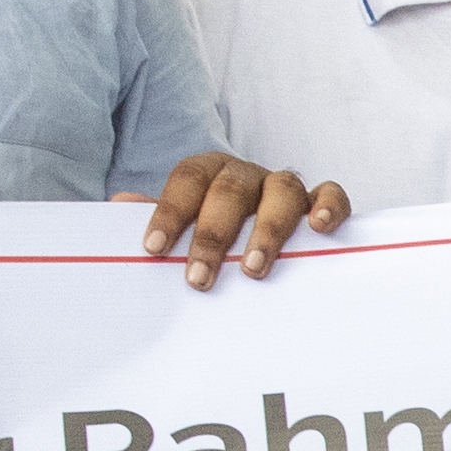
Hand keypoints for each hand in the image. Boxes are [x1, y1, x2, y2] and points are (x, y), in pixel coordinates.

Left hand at [144, 149, 344, 288]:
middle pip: (231, 189)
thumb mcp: (183, 228)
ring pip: (282, 190)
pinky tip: (319, 227)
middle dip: (213, 235)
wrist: (259, 234)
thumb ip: (158, 219)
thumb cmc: (212, 237)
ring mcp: (284, 186)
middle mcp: (246, 174)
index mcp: (208, 172)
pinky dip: (328, 204)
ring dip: (268, 229)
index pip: (187, 179)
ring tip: (253, 269)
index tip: (155, 248)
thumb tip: (120, 204)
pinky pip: (330, 192)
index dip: (170, 210)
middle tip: (199, 278)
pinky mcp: (319, 201)